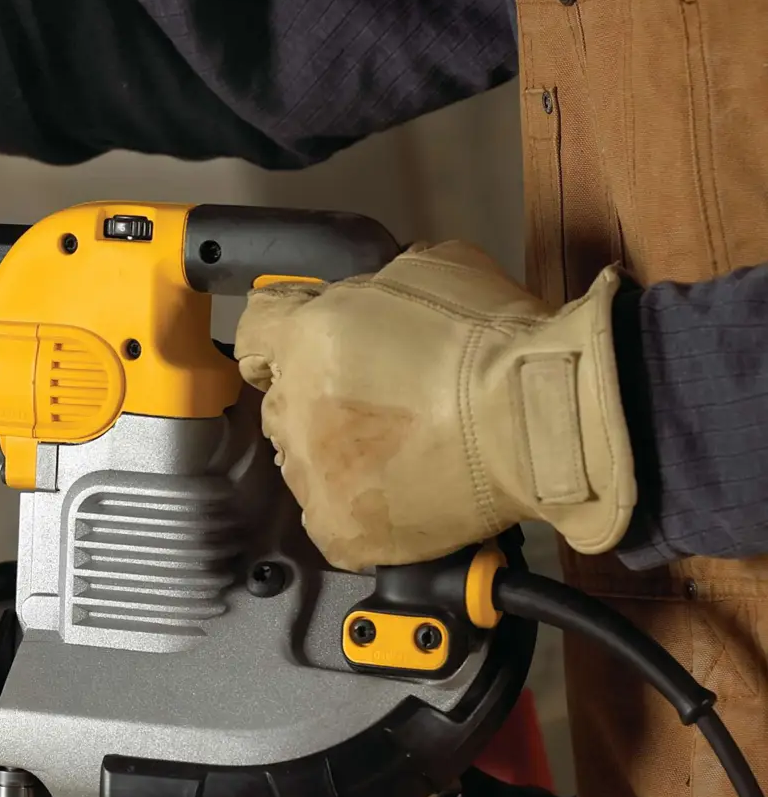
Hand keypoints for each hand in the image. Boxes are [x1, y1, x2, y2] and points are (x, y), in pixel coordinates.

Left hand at [234, 241, 634, 570]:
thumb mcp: (430, 269)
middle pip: (281, 400)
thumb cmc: (496, 341)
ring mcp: (314, 469)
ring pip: (303, 463)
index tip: (302, 350)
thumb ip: (379, 284)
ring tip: (401, 455)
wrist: (541, 419)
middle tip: (379, 404)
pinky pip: (330, 521)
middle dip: (317, 399)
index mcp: (306, 335)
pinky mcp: (341, 527)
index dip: (282, 338)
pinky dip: (361, 514)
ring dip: (337, 458)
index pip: (255, 331)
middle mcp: (296, 403)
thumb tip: (374, 294)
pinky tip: (400, 498)